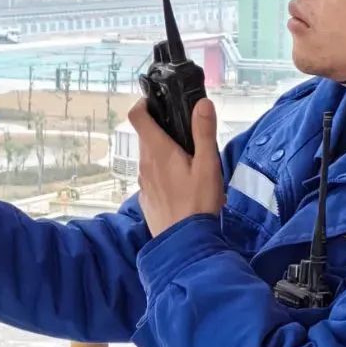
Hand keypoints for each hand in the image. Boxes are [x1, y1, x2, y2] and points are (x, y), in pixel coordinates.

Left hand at [129, 97, 223, 237]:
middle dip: (162, 129)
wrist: (185, 244)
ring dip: (163, 153)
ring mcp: (143, 184)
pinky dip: (163, 173)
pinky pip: (152, 178)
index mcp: (158, 151)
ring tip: (189, 161)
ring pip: (149, 158)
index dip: (143, 104)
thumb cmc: (198, 204)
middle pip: (145, 137)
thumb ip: (204, 132)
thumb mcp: (208, 165)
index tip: (158, 102)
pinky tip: (182, 185)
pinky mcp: (147, 199)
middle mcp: (145, 164)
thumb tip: (202, 103)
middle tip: (186, 132)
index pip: (137, 116)